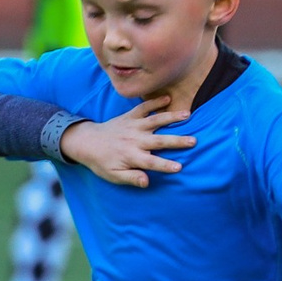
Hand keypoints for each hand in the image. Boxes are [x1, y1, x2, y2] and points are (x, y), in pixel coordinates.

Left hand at [57, 98, 193, 187]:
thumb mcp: (114, 175)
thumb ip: (131, 178)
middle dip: (176, 141)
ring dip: (171, 117)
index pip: (152, 163)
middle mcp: (134, 140)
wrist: (88, 142)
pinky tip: (168, 98)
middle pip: (159, 141)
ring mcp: (133, 126)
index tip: (179, 167)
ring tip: (188, 114)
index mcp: (131, 156)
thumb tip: (147, 182)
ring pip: (155, 121)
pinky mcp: (130, 116)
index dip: (165, 165)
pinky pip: (143, 107)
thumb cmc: (103, 162)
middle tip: (193, 141)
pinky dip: (155, 102)